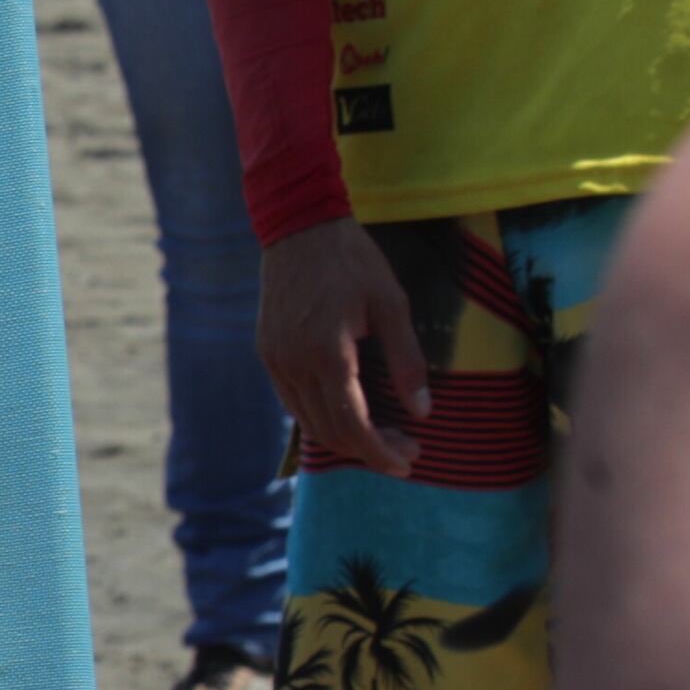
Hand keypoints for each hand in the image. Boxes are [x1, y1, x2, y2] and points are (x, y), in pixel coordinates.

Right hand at [256, 218, 427, 476]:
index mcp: (327, 354)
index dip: (380, 451)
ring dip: (345, 438)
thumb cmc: (353, 261)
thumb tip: (422, 411)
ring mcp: (276, 361)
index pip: (353, 424)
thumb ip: (406, 362)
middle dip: (369, 450)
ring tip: (382, 437)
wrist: (299, 229)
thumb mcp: (392, 305)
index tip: (408, 461)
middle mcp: (294, 365)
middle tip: (406, 450)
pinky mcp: (268, 354)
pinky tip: (349, 412)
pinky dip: (322, 417)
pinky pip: (294, 402)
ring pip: (308, 422)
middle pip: (330, 431)